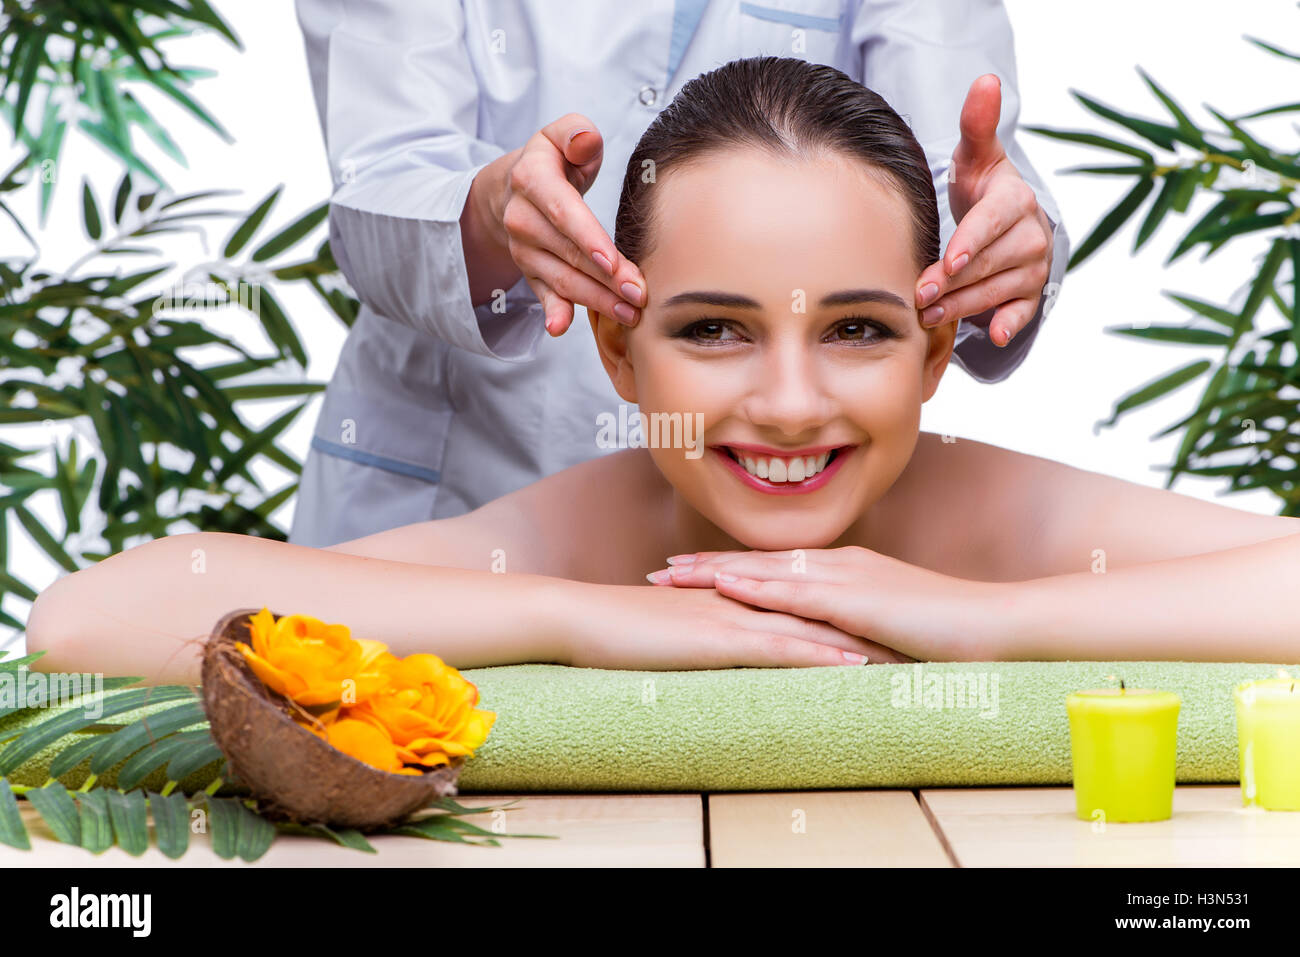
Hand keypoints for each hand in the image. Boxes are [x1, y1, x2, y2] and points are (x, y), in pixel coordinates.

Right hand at [487, 113, 646, 335]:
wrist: (513, 189)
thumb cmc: (553, 161)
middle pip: (568, 252)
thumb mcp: (560, 135)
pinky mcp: (529, 271)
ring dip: (595, 300)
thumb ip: (576, 133)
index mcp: (531, 179)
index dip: (588, 238)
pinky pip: (542, 294)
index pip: (563, 212)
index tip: (613, 262)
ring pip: (562, 278)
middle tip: (639, 295)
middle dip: (605, 278)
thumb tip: (585, 139)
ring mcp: (524, 249)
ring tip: (629, 313)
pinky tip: (560, 328)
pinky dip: (552, 313)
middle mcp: (521, 217)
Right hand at [555, 579, 911, 669]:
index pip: (799, 603)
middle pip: (817, 610)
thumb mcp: (671, 630)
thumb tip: (722, 647)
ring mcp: (733, 616)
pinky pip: (779, 647)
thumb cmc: (615, 629)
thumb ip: (702, 632)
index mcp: (732, 599)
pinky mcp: (720, 638)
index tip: (884, 625)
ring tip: (907, 651)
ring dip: (859, 638)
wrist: (578, 618)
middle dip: (866, 622)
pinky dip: (820, 653)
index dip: (843, 613)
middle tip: (913, 633)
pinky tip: (852, 663)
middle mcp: (741, 601)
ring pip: (810, 625)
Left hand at [647, 546, 999, 661]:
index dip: (730, 569)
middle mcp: (838, 565)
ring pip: (765, 571)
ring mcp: (845, 576)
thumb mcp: (889, 628)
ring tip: (672, 577)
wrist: (992, 623)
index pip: (774, 568)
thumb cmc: (948, 632)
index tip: (691, 573)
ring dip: (715, 573)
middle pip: (758, 563)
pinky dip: (755, 588)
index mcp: (845, 570)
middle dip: (706, 567)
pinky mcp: (855, 597)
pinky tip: (723, 589)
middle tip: (661, 572)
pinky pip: (795, 592)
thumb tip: (827, 650)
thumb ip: (854, 631)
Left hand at [914, 74, 1054, 347]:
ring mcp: (1033, 267)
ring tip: (928, 314)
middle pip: (988, 264)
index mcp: (1016, 200)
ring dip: (963, 306)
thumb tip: (984, 79)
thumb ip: (976, 124)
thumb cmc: (982, 187)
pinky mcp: (1032, 293)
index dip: (971, 242)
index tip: (949, 260)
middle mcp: (1031, 234)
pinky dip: (1011, 324)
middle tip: (918, 296)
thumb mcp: (976, 155)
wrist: (1006, 219)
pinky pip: (1023, 312)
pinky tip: (996, 335)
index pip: (991, 223)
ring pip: (996, 291)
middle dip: (953, 282)